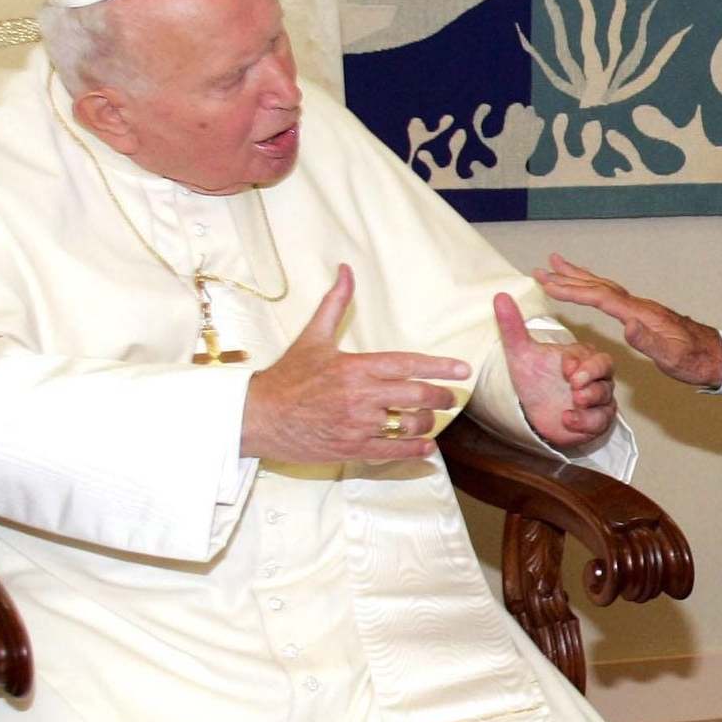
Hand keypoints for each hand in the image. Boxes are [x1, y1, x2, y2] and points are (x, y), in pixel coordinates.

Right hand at [241, 265, 469, 462]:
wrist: (258, 416)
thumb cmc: (288, 376)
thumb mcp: (313, 337)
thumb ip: (336, 304)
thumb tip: (346, 270)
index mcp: (356, 367)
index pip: (408, 365)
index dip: (440, 367)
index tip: (463, 369)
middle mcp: (361, 396)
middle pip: (417, 396)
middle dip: (442, 397)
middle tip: (452, 396)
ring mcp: (358, 425)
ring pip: (409, 425)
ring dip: (429, 423)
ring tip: (433, 419)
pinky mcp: (352, 449)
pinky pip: (393, 452)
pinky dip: (415, 450)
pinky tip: (427, 447)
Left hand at [495, 294, 615, 449]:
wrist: (534, 414)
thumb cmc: (534, 380)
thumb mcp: (520, 354)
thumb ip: (512, 326)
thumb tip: (500, 296)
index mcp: (580, 355)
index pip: (588, 353)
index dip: (578, 361)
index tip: (565, 368)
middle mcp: (594, 374)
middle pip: (605, 369)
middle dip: (592, 377)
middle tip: (575, 386)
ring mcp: (599, 396)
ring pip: (605, 395)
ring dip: (590, 400)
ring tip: (574, 403)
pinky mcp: (598, 419)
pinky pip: (601, 420)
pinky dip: (586, 422)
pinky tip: (568, 419)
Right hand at [530, 254, 721, 388]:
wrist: (717, 357)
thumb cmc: (695, 360)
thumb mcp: (672, 358)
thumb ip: (649, 341)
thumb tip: (628, 325)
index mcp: (641, 315)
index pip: (601, 298)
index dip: (573, 291)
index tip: (549, 284)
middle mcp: (640, 306)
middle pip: (598, 286)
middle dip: (569, 277)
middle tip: (542, 267)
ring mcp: (642, 308)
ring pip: (604, 287)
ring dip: (579, 278)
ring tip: (558, 266)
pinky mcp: (643, 314)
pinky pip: (611, 296)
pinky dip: (594, 289)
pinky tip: (589, 291)